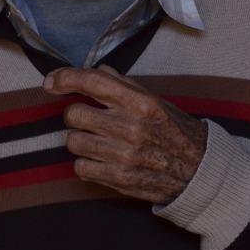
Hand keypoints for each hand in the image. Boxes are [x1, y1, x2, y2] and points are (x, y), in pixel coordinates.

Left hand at [45, 65, 207, 204]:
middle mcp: (130, 127)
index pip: (92, 82)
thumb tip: (96, 70)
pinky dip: (86, 163)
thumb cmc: (175, 132)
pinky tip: (100, 159)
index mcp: (140, 103)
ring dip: (80, 139)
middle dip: (76, 115)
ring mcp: (124, 155)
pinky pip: (80, 168)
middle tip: (89, 119)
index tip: (50, 81)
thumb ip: (124, 85)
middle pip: (74, 114)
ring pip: (73, 141)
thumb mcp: (156, 101)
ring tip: (97, 140)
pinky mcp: (119, 179)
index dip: (65, 78)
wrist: (198, 171)